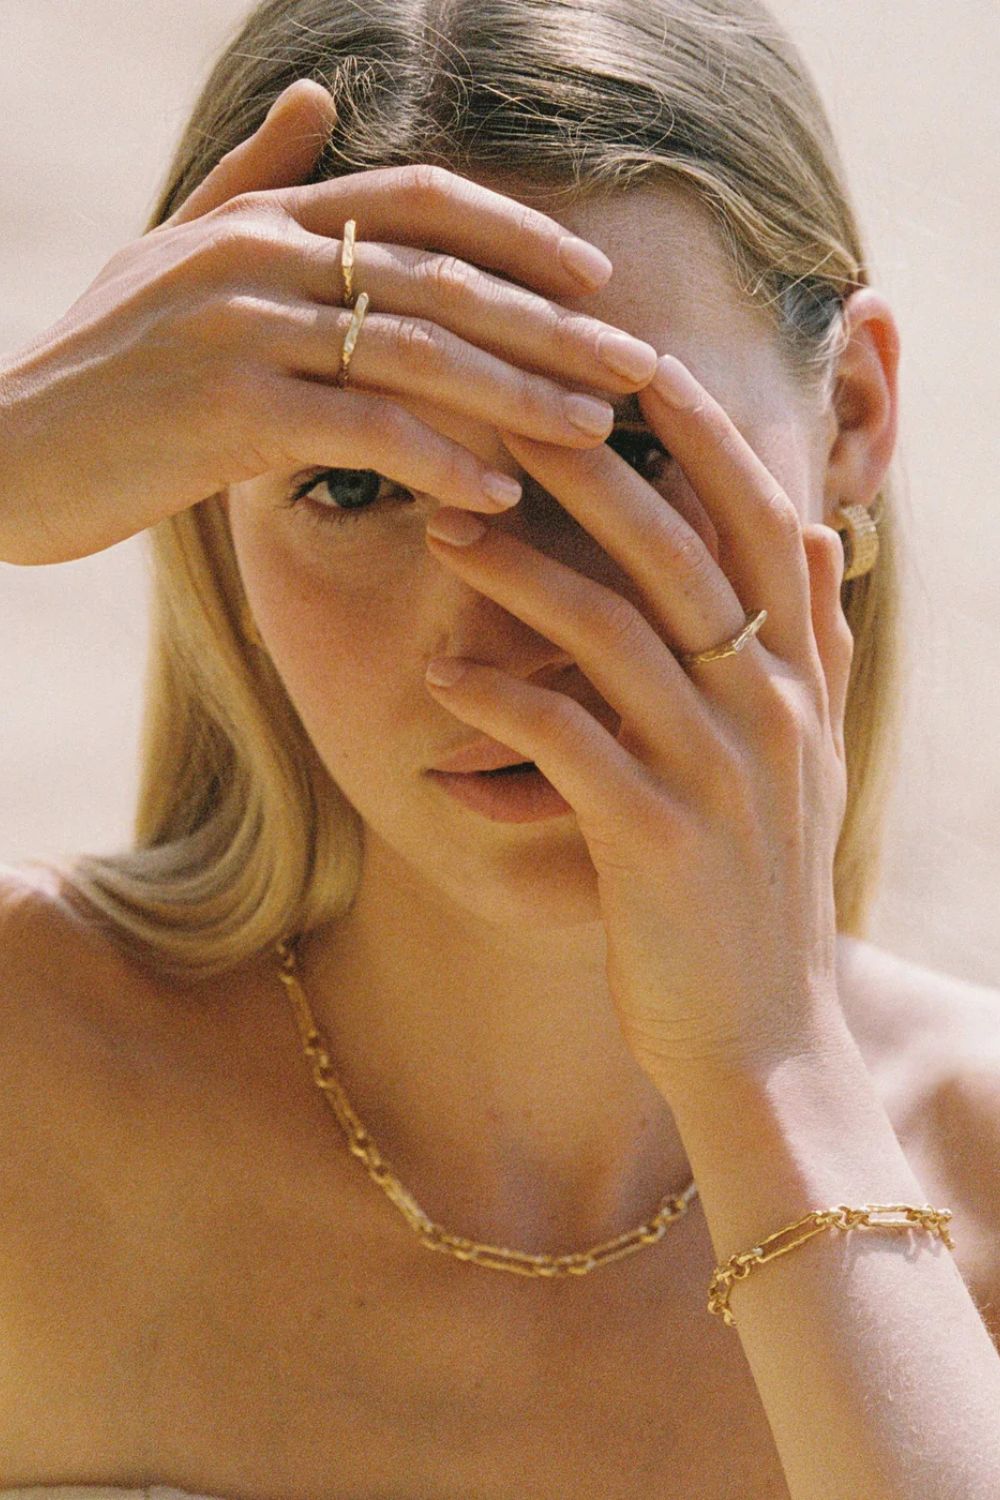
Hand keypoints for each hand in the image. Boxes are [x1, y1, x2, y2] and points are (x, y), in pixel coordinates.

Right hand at [0, 81, 657, 565]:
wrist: (2, 449)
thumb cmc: (101, 366)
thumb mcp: (170, 250)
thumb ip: (252, 176)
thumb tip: (316, 97)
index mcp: (264, 217)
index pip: (420, 199)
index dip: (518, 231)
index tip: (594, 278)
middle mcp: (262, 253)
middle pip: (445, 276)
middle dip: (554, 324)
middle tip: (639, 365)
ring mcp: (244, 324)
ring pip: (418, 347)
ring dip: (521, 395)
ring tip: (598, 436)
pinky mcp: (226, 405)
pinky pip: (363, 428)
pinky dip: (440, 459)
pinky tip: (499, 495)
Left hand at [421, 358, 853, 1100]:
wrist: (764, 1037)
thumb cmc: (762, 888)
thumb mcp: (815, 759)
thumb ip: (819, 640)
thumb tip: (818, 524)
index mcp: (802, 679)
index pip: (759, 521)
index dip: (702, 434)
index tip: (634, 361)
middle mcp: (770, 709)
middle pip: (678, 550)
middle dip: (593, 464)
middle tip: (506, 401)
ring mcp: (715, 773)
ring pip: (612, 631)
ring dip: (521, 569)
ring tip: (444, 526)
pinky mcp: (652, 839)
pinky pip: (563, 741)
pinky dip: (500, 700)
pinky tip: (443, 678)